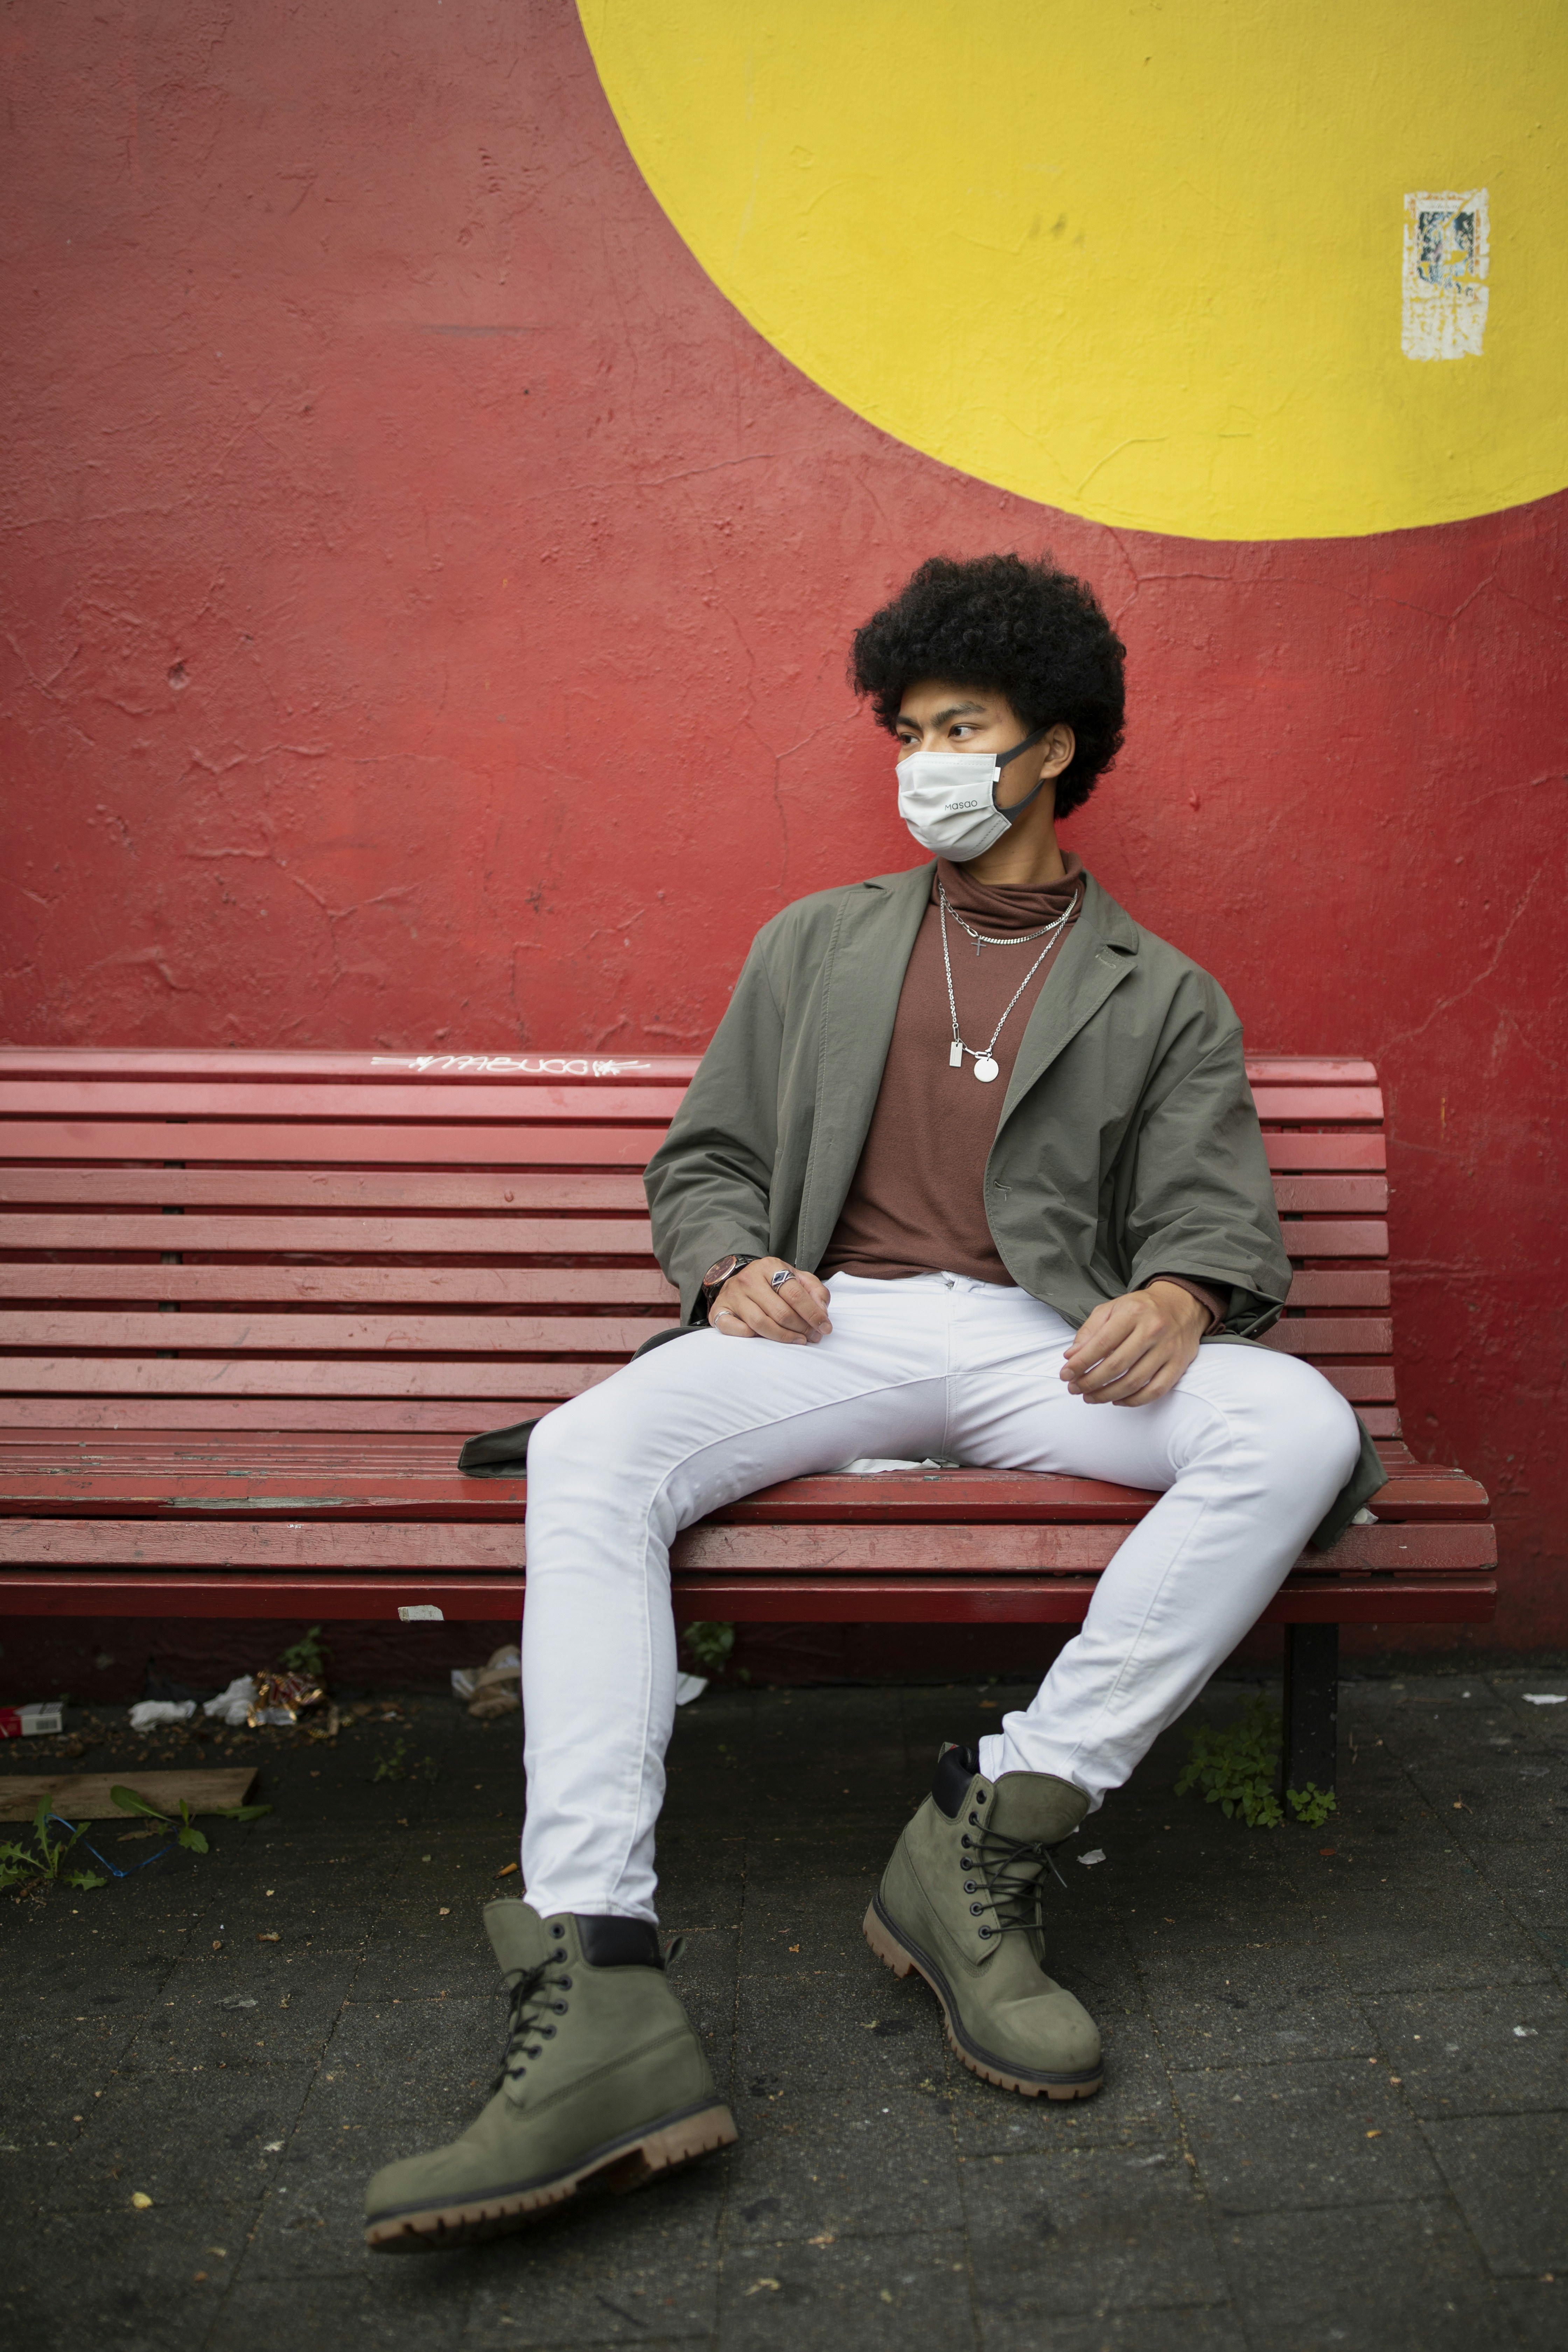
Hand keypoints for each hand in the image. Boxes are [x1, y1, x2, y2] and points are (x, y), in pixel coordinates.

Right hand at [710, 1257, 833, 1344]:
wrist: (738, 1279)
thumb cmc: (772, 1283)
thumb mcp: (796, 1278)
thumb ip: (815, 1291)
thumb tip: (822, 1312)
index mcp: (769, 1266)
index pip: (796, 1294)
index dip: (813, 1314)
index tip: (825, 1328)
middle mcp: (748, 1279)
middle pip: (781, 1312)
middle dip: (802, 1328)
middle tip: (813, 1337)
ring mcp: (732, 1295)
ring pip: (761, 1323)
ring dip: (784, 1337)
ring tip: (798, 1341)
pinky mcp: (719, 1310)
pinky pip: (735, 1329)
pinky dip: (751, 1337)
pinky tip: (765, 1339)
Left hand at [1059, 1281, 1208, 1405]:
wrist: (1181, 1303)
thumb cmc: (1141, 1308)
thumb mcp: (1112, 1308)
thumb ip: (1089, 1331)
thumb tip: (1071, 1357)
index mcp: (1132, 1313)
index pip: (1101, 1344)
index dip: (1080, 1363)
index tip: (1065, 1375)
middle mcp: (1152, 1330)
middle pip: (1116, 1366)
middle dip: (1090, 1382)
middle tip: (1075, 1389)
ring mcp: (1168, 1349)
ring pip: (1134, 1382)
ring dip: (1107, 1394)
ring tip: (1090, 1397)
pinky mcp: (1179, 1364)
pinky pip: (1155, 1391)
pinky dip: (1134, 1401)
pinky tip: (1117, 1400)